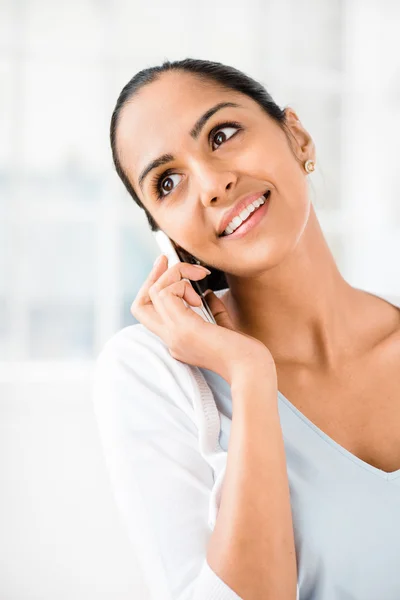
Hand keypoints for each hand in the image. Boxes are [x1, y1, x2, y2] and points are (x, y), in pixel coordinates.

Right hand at [130, 255, 275, 385]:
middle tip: (167, 260)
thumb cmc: (245, 354)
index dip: (152, 289)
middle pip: (140, 304)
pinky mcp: (185, 328)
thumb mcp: (224, 328)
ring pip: (154, 292)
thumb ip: (213, 311)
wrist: (252, 372)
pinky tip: (200, 292)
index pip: (149, 314)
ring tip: (199, 279)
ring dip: (175, 275)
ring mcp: (174, 334)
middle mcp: (170, 338)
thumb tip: (208, 293)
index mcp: (178, 340)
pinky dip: (182, 282)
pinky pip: (166, 294)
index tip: (166, 269)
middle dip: (152, 277)